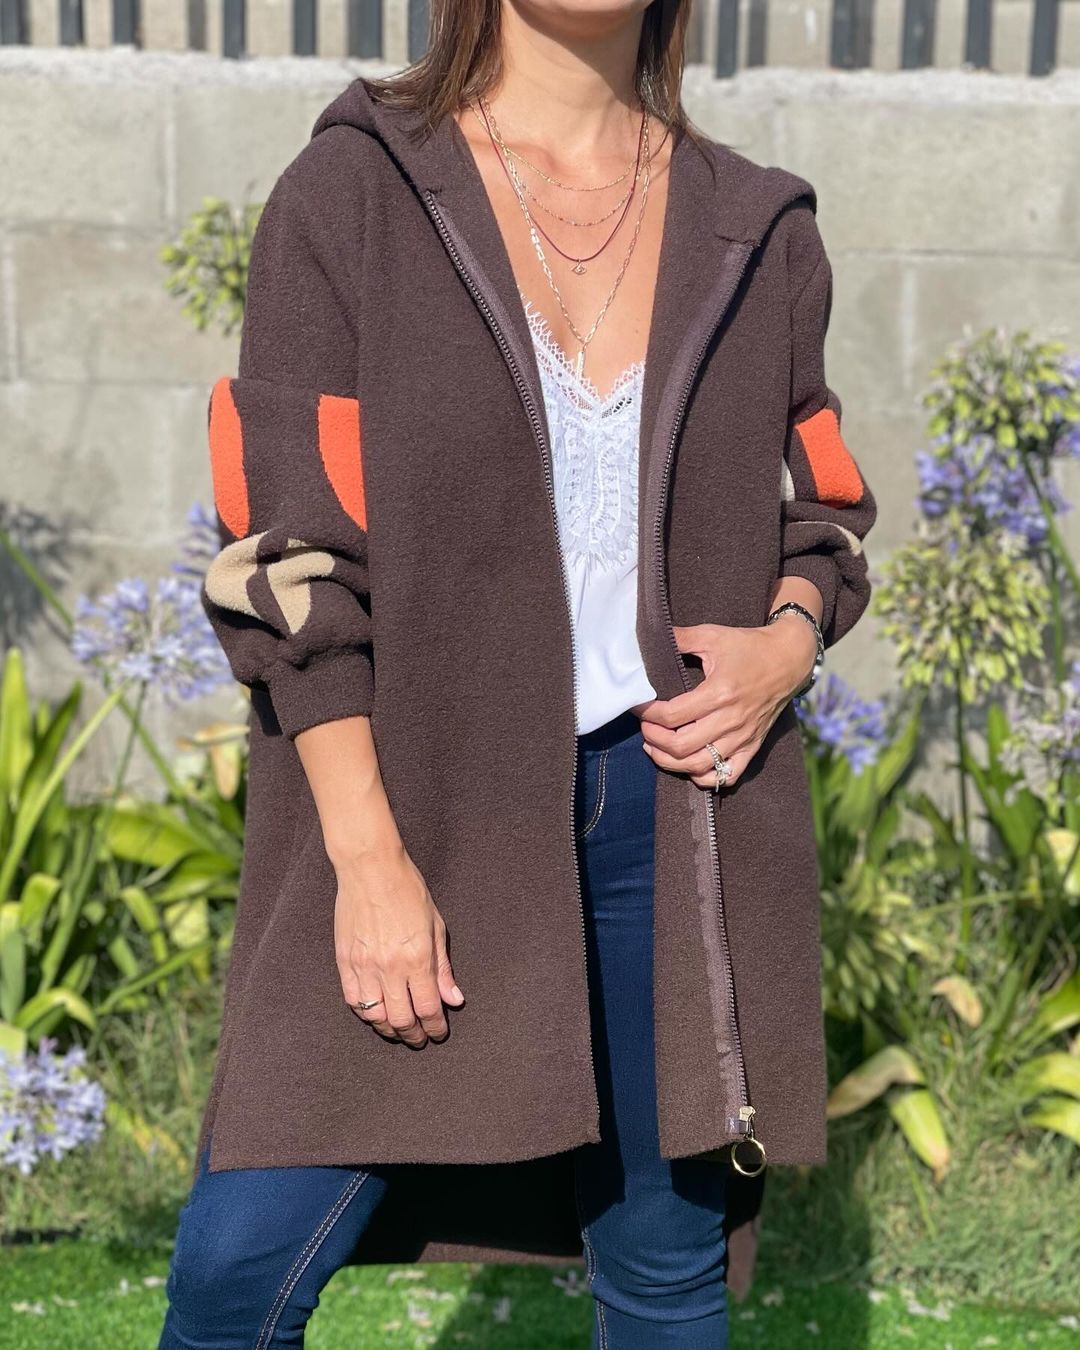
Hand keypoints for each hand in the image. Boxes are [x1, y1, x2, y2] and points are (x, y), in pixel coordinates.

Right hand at [331, 841, 464, 1048]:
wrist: (370, 869)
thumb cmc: (408, 891)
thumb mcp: (436, 926)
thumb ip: (442, 967)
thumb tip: (453, 999)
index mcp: (417, 958)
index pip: (428, 1008)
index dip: (435, 1027)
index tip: (438, 1033)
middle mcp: (390, 967)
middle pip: (402, 1019)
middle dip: (413, 1035)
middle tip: (420, 1038)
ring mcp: (364, 966)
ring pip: (375, 1015)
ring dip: (389, 1029)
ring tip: (398, 1030)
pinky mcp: (344, 961)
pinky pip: (353, 1000)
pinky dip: (365, 1013)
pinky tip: (375, 1013)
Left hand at [636, 617, 816, 789]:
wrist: (790, 659)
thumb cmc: (749, 646)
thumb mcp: (712, 635)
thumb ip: (680, 638)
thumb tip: (650, 637)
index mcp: (719, 692)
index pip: (672, 715)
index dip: (647, 714)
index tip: (637, 707)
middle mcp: (731, 720)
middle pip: (681, 746)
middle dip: (653, 740)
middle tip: (645, 728)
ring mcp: (743, 737)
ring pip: (699, 766)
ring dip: (669, 762)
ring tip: (655, 748)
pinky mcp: (753, 747)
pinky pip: (726, 776)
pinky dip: (704, 777)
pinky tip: (688, 765)